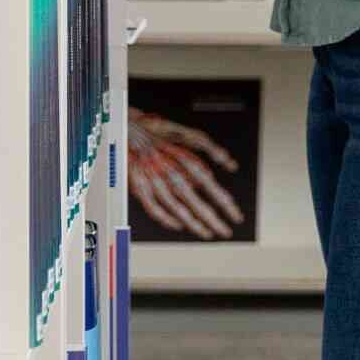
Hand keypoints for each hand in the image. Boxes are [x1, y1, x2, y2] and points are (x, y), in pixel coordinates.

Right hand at [128, 107, 243, 239]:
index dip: (222, 201)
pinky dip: (167, 219)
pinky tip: (178, 224)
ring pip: (176, 208)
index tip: (234, 214)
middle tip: (225, 231)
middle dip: (212, 218)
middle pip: (194, 200)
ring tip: (206, 232)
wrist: (125, 127)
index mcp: (180, 156)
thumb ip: (207, 147)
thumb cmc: (155, 130)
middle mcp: (168, 170)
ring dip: (193, 222)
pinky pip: (154, 208)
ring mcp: (152, 180)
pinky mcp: (138, 186)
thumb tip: (229, 163)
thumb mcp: (183, 133)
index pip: (208, 183)